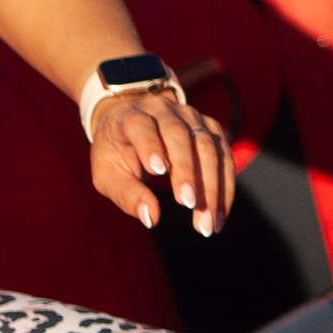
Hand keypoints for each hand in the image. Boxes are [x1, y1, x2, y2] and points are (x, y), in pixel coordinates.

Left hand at [89, 80, 233, 238]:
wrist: (132, 126)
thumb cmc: (117, 153)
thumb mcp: (108, 174)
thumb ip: (126, 195)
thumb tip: (151, 218)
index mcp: (132, 116)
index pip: (142, 125)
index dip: (151, 144)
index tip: (158, 171)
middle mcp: (164, 110)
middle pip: (179, 134)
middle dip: (186, 170)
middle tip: (189, 205)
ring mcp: (190, 116)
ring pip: (207, 144)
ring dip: (211, 185)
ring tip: (207, 223)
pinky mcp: (210, 128)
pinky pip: (224, 155)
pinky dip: (225, 186)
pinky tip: (220, 214)